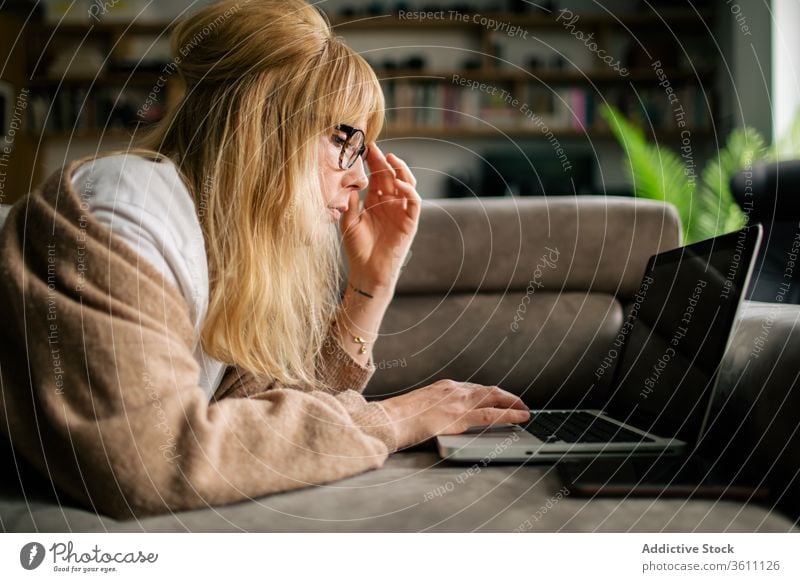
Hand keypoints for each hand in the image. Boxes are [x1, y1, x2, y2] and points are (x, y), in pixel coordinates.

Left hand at [340, 144, 420, 291]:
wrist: (367, 271)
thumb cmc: (357, 249)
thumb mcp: (348, 223)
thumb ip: (350, 205)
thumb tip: (351, 186)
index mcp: (375, 201)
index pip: (377, 176)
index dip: (373, 161)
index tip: (365, 147)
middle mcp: (390, 203)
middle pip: (391, 175)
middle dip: (384, 161)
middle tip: (374, 148)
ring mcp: (401, 211)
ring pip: (407, 183)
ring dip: (401, 170)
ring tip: (390, 159)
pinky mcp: (410, 222)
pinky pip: (414, 201)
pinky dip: (408, 190)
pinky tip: (397, 183)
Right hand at [378, 380, 529, 449]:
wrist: (389, 420)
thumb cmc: (397, 418)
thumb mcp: (418, 408)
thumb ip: (434, 410)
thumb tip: (439, 420)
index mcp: (443, 387)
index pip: (473, 388)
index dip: (489, 394)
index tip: (497, 398)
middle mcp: (453, 390)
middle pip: (487, 390)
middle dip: (505, 396)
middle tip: (518, 403)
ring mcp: (458, 402)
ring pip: (494, 398)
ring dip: (512, 403)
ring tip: (523, 410)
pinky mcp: (460, 417)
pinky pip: (492, 414)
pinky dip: (509, 414)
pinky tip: (520, 417)